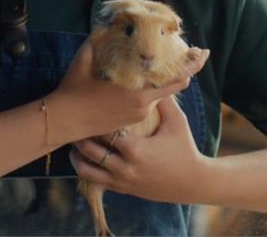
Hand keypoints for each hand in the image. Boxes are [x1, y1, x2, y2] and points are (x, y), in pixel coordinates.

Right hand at [49, 41, 208, 142]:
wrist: (62, 121)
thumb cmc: (73, 89)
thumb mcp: (85, 58)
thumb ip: (98, 39)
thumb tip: (108, 20)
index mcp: (138, 92)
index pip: (176, 79)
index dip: (192, 65)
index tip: (203, 53)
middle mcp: (143, 105)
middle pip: (174, 85)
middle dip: (184, 69)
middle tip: (194, 53)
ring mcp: (138, 115)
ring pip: (159, 93)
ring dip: (163, 80)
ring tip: (163, 62)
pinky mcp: (132, 121)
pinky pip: (148, 102)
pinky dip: (150, 89)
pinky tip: (144, 78)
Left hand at [69, 96, 210, 204]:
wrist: (192, 182)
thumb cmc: (184, 148)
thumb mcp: (177, 122)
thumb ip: (163, 100)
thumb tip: (152, 76)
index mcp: (135, 149)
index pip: (105, 131)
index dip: (95, 119)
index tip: (89, 107)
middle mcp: (125, 167)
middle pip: (90, 151)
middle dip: (81, 136)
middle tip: (75, 121)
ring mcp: (122, 181)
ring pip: (87, 170)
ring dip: (78, 157)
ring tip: (75, 142)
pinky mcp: (123, 189)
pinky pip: (95, 181)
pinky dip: (86, 169)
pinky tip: (84, 157)